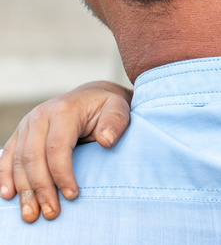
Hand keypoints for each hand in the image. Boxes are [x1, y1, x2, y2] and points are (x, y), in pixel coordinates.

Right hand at [0, 81, 131, 222]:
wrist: (91, 96)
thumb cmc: (107, 107)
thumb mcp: (119, 109)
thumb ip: (115, 123)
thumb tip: (106, 141)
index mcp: (63, 110)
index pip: (56, 148)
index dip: (62, 174)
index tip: (73, 195)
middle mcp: (40, 116)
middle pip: (34, 158)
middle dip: (41, 188)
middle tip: (51, 213)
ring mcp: (27, 124)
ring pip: (19, 161)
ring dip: (24, 190)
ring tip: (31, 213)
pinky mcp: (21, 133)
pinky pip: (8, 156)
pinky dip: (5, 177)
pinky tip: (8, 195)